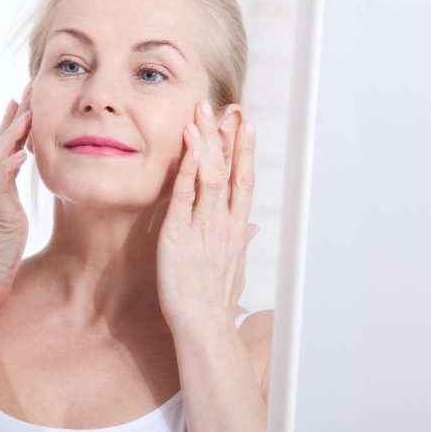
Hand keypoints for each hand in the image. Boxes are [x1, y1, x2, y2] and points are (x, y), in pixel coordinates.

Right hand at [0, 85, 32, 311]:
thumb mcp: (5, 230)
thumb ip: (8, 210)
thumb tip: (14, 203)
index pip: (3, 153)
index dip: (13, 127)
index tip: (22, 103)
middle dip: (14, 117)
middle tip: (25, 89)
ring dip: (12, 134)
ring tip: (25, 111)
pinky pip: (0, 188)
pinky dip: (9, 169)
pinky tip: (21, 154)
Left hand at [156, 100, 258, 326]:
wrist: (203, 325)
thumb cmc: (215, 302)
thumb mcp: (234, 268)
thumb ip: (241, 243)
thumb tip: (252, 228)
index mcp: (235, 229)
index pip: (243, 181)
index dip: (245, 151)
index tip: (246, 125)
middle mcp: (223, 223)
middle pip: (230, 170)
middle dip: (230, 136)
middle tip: (229, 106)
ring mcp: (203, 226)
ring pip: (209, 174)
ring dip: (206, 141)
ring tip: (202, 112)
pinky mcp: (178, 233)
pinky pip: (184, 193)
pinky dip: (187, 165)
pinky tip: (186, 142)